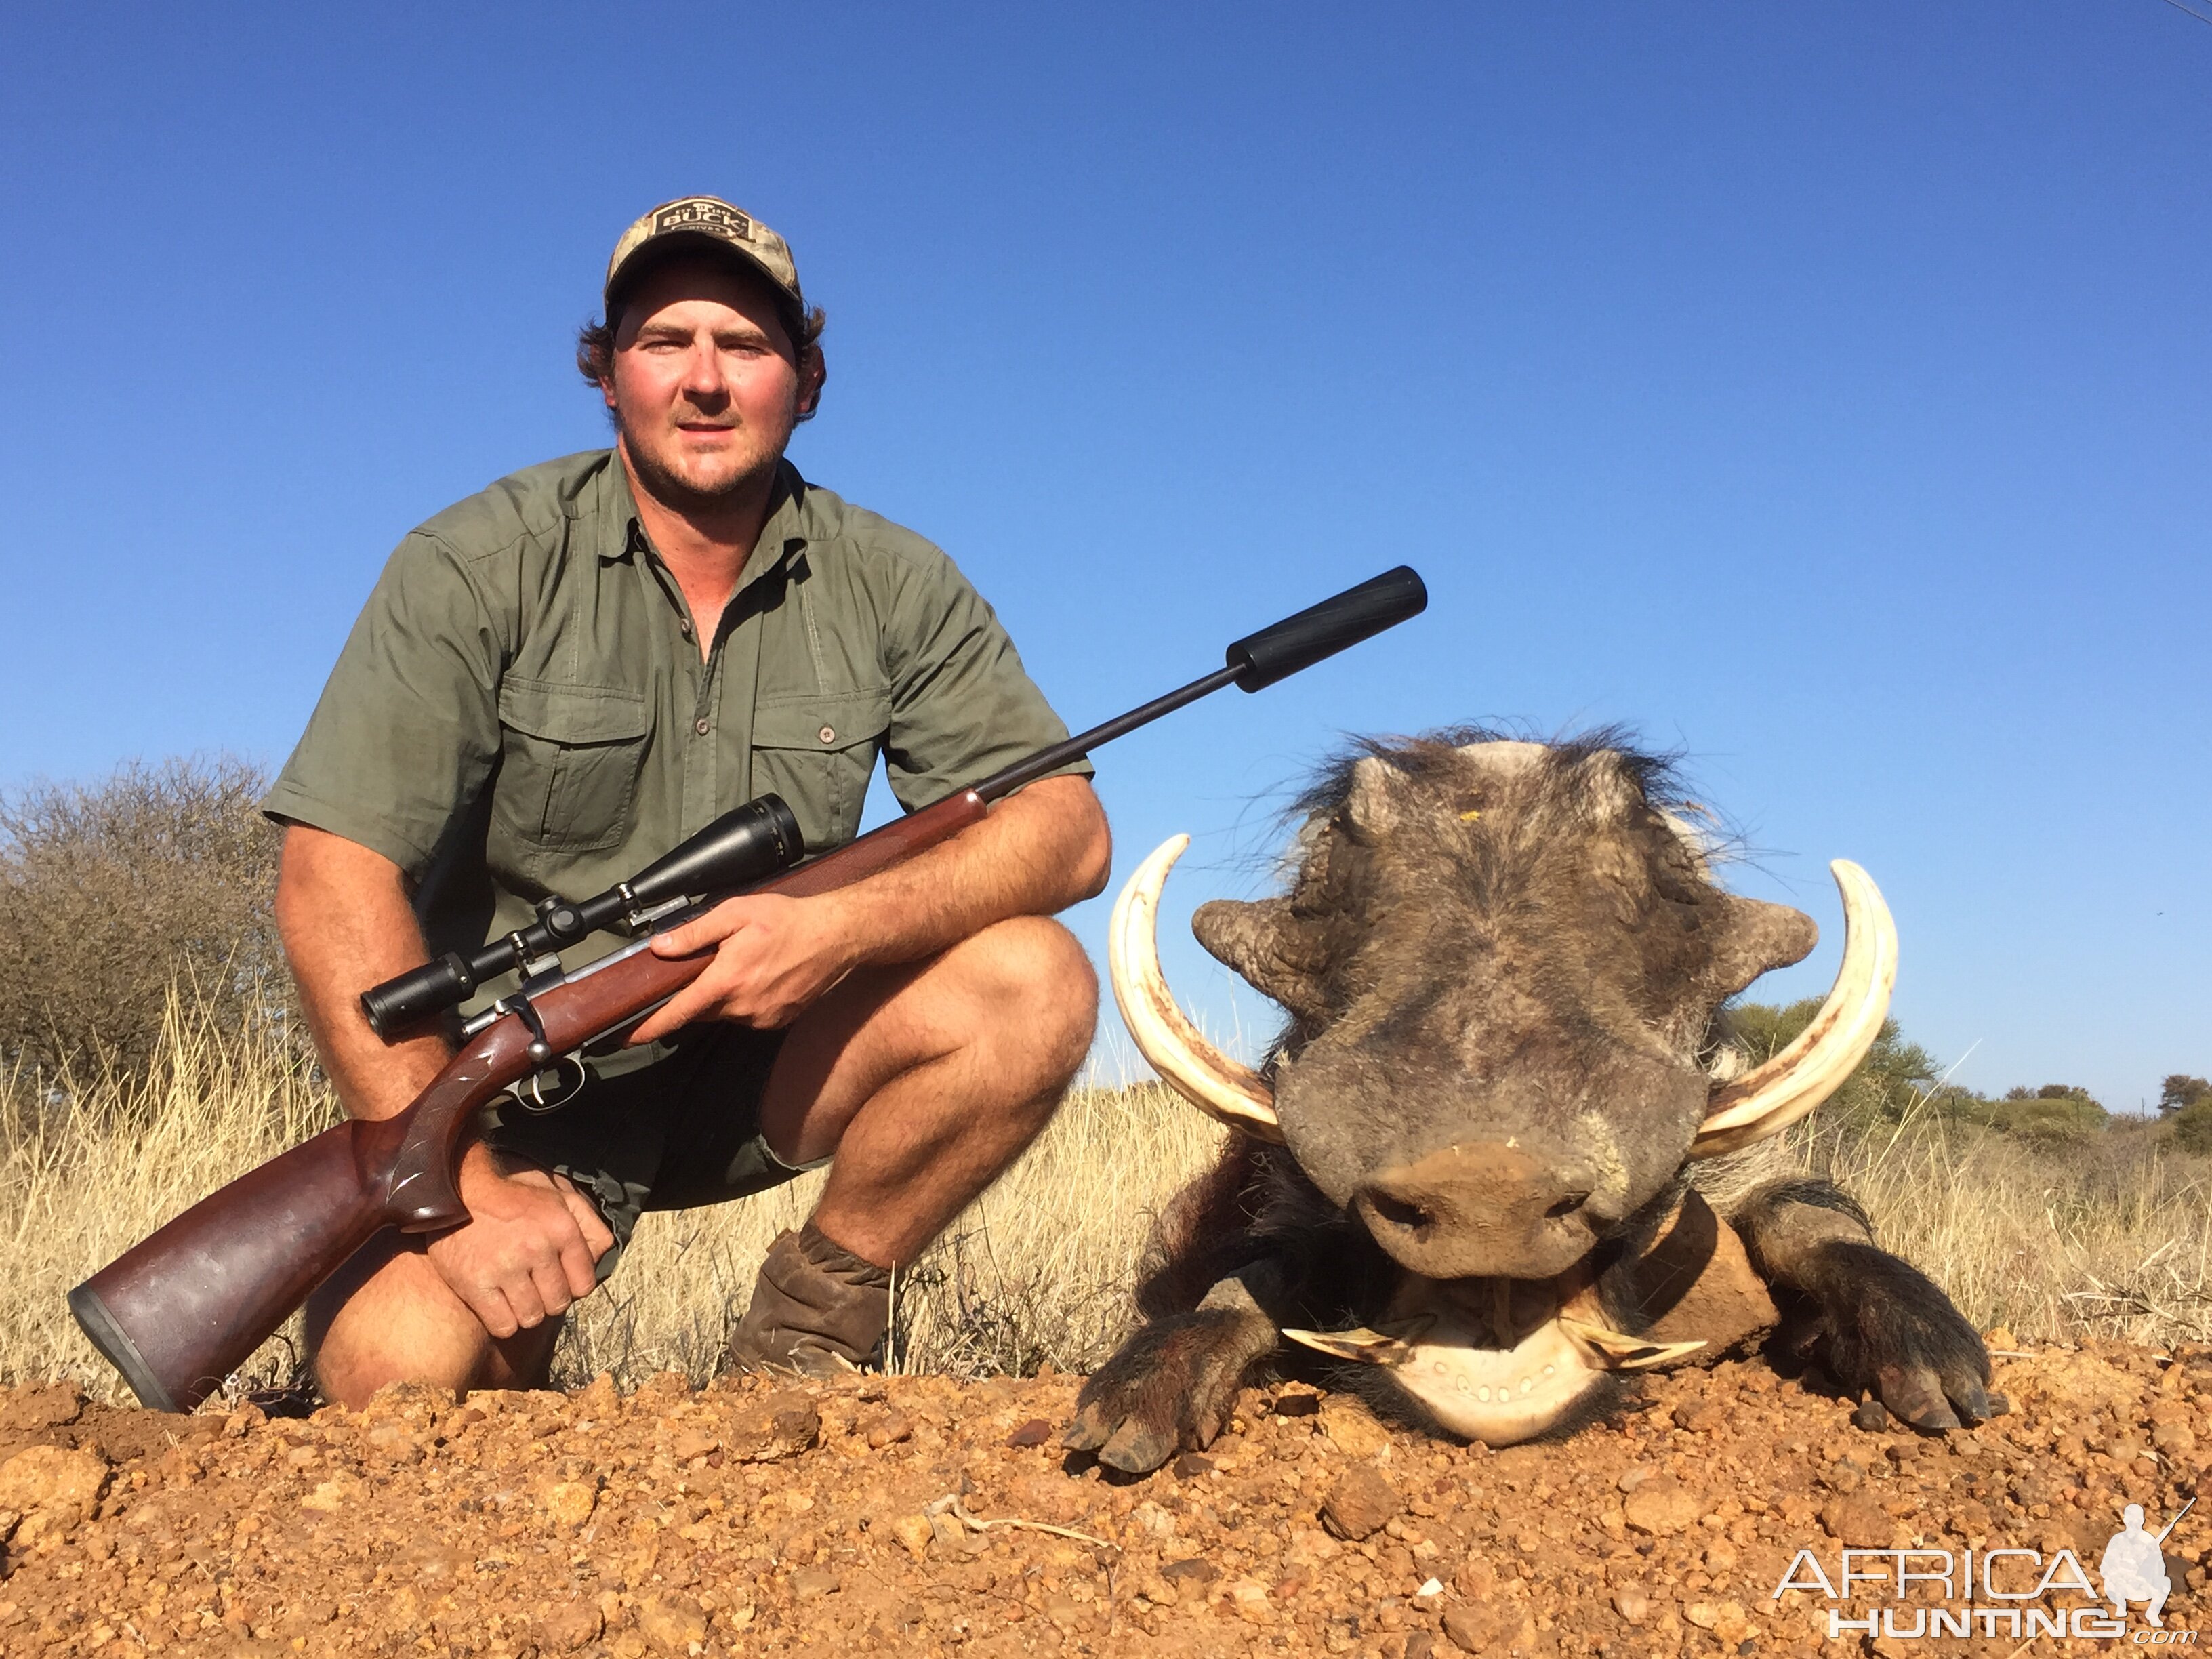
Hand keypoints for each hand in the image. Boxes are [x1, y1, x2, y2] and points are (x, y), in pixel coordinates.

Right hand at [425, 1148, 614, 1339]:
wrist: (458, 1191)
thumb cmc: (513, 1199)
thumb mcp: (559, 1198)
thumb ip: (589, 1224)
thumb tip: (602, 1255)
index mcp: (562, 1228)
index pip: (584, 1284)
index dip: (571, 1286)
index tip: (557, 1279)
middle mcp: (537, 1247)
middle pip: (558, 1304)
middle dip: (548, 1299)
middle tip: (532, 1285)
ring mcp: (505, 1267)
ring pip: (532, 1317)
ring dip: (524, 1311)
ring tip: (513, 1292)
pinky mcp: (475, 1283)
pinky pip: (504, 1326)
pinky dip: (502, 1321)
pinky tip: (497, 1303)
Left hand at [627, 891, 855, 1043]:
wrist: (837, 936)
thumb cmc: (787, 919)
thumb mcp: (735, 913)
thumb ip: (694, 933)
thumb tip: (659, 947)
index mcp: (726, 980)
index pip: (678, 1013)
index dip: (649, 1028)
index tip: (626, 1037)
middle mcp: (742, 1006)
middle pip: (700, 1011)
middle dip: (694, 996)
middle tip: (706, 970)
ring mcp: (762, 1018)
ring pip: (724, 1013)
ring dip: (722, 996)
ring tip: (741, 966)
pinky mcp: (778, 1021)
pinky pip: (747, 1016)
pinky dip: (744, 1001)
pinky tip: (760, 977)